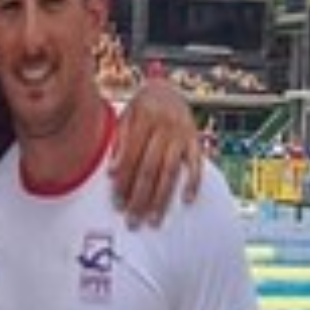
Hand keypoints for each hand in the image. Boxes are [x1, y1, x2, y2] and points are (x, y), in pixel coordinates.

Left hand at [109, 79, 204, 225]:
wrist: (167, 89)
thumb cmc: (141, 108)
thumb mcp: (125, 116)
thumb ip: (119, 141)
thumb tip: (112, 172)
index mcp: (144, 118)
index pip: (132, 156)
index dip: (124, 181)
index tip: (117, 202)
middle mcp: (165, 126)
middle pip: (150, 169)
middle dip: (140, 197)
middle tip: (132, 220)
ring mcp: (182, 134)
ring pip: (170, 171)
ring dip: (161, 198)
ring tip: (153, 220)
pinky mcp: (196, 140)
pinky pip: (197, 164)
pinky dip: (193, 182)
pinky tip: (186, 201)